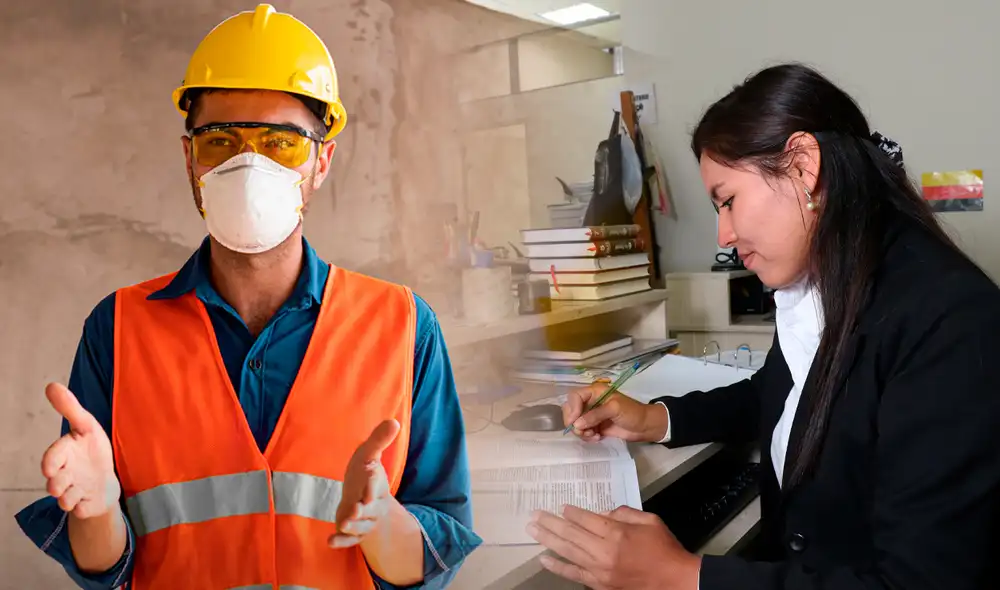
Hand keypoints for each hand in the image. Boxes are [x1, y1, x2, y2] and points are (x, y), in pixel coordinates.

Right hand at [41, 383, 119, 518]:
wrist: (105, 479)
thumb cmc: (92, 450)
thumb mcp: (86, 426)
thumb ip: (70, 408)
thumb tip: (51, 385)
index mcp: (64, 455)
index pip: (53, 458)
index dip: (50, 462)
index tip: (50, 467)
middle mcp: (65, 475)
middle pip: (55, 483)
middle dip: (56, 484)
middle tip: (59, 483)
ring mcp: (73, 492)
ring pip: (65, 499)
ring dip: (68, 497)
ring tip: (77, 491)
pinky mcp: (84, 506)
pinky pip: (81, 511)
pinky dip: (82, 508)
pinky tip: (87, 501)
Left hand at [329, 419, 400, 548]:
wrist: (365, 500)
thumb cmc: (365, 474)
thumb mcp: (369, 455)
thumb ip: (379, 440)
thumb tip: (394, 421)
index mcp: (376, 484)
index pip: (375, 484)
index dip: (372, 484)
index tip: (370, 482)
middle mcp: (372, 504)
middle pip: (370, 509)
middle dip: (364, 509)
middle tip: (356, 508)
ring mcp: (363, 520)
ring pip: (361, 526)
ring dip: (352, 526)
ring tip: (343, 523)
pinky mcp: (353, 533)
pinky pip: (349, 540)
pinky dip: (341, 542)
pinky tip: (330, 542)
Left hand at [527, 505, 699, 589]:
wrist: (674, 582)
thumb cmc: (664, 549)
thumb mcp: (649, 520)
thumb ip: (624, 513)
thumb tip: (602, 513)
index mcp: (617, 533)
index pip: (585, 519)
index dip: (571, 512)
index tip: (560, 506)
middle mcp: (604, 551)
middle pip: (571, 533)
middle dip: (550, 522)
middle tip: (534, 514)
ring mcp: (600, 570)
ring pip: (567, 552)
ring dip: (548, 539)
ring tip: (532, 529)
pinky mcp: (599, 584)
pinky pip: (573, 574)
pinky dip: (557, 566)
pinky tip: (544, 558)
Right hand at [562, 383, 668, 442]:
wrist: (645, 426)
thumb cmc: (632, 412)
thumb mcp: (615, 409)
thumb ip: (595, 415)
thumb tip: (576, 424)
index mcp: (595, 392)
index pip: (575, 396)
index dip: (572, 408)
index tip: (575, 421)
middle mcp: (591, 402)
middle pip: (571, 410)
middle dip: (573, 422)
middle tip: (581, 432)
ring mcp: (592, 415)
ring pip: (575, 423)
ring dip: (581, 431)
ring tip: (593, 436)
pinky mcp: (595, 426)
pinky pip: (583, 431)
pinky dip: (587, 436)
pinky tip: (597, 437)